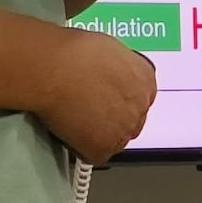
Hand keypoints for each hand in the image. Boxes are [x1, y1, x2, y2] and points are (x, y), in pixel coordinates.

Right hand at [37, 28, 156, 163]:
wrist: (56, 68)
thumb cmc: (75, 51)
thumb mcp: (110, 49)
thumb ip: (119, 68)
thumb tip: (110, 76)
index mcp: (146, 79)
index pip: (140, 97)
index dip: (120, 98)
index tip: (105, 97)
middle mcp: (141, 106)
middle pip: (131, 119)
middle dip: (113, 116)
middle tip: (88, 109)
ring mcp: (124, 130)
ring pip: (114, 138)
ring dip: (99, 133)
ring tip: (75, 119)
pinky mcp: (103, 149)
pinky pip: (94, 153)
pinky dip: (81, 146)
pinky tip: (69, 129)